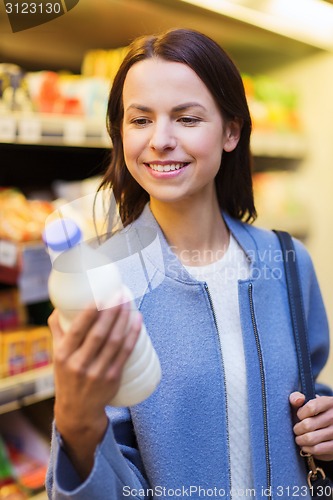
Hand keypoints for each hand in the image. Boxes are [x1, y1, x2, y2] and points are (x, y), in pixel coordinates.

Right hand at [48, 299, 141, 476]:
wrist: (78, 411)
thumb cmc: (67, 375)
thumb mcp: (57, 355)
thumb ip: (58, 330)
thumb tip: (59, 305)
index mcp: (63, 356)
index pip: (77, 331)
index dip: (89, 313)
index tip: (99, 297)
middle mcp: (79, 365)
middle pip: (99, 334)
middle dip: (111, 312)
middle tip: (119, 294)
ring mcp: (97, 373)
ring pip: (114, 342)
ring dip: (123, 319)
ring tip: (128, 302)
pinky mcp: (113, 378)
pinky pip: (125, 353)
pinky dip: (133, 335)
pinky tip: (138, 320)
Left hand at [290, 391, 332, 460]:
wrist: (332, 424)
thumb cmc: (318, 412)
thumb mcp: (311, 401)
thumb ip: (298, 397)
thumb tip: (297, 400)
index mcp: (329, 403)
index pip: (311, 408)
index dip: (300, 413)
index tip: (299, 416)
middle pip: (307, 425)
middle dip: (297, 429)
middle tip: (296, 430)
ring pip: (310, 439)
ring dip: (300, 440)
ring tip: (299, 438)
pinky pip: (316, 450)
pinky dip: (307, 449)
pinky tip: (306, 446)